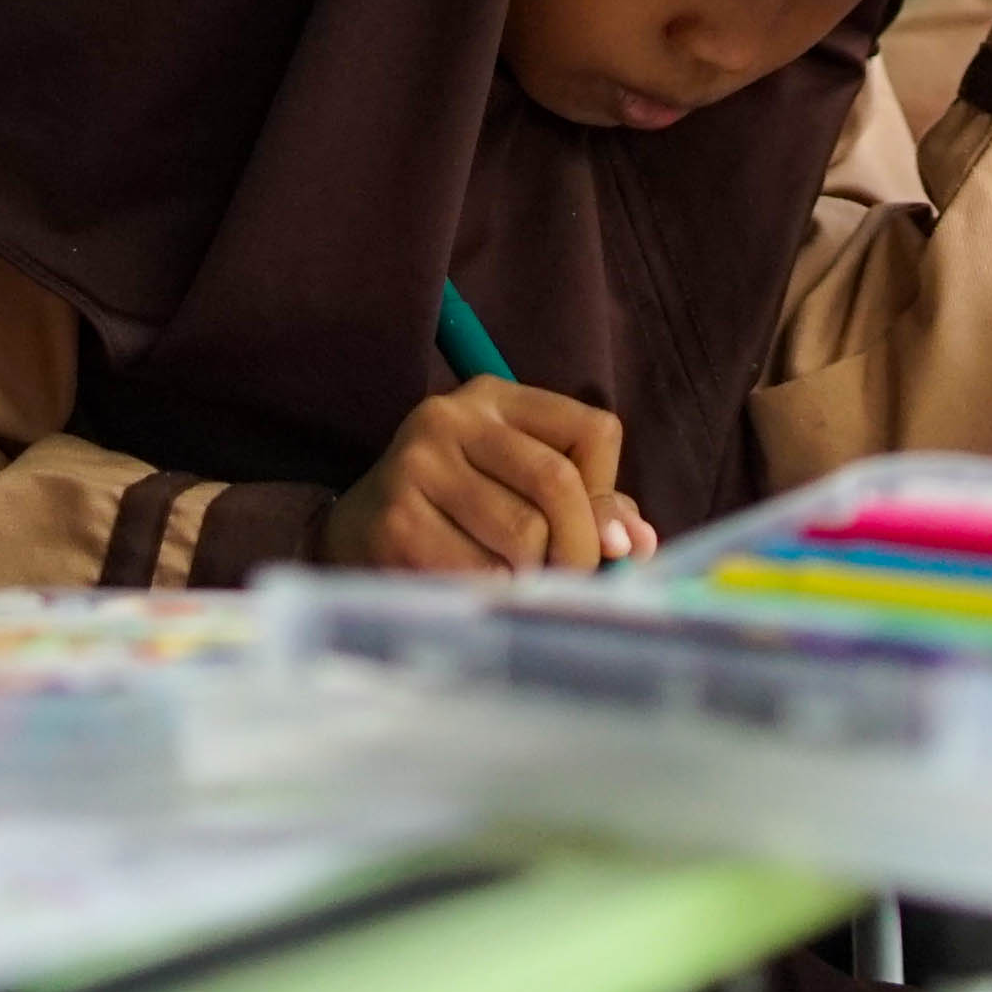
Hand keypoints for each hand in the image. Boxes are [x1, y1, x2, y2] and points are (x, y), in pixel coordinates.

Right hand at [322, 378, 647, 573]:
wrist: (355, 534)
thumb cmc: (461, 513)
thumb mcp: (521, 486)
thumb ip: (589, 506)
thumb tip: (635, 544)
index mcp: (495, 397)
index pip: (593, 431)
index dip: (608, 496)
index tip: (600, 537)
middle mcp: (452, 418)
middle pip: (557, 484)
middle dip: (579, 548)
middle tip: (569, 578)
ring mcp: (416, 466)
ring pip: (522, 536)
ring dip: (534, 576)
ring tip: (514, 580)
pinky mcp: (396, 522)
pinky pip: (479, 572)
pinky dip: (494, 593)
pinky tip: (475, 587)